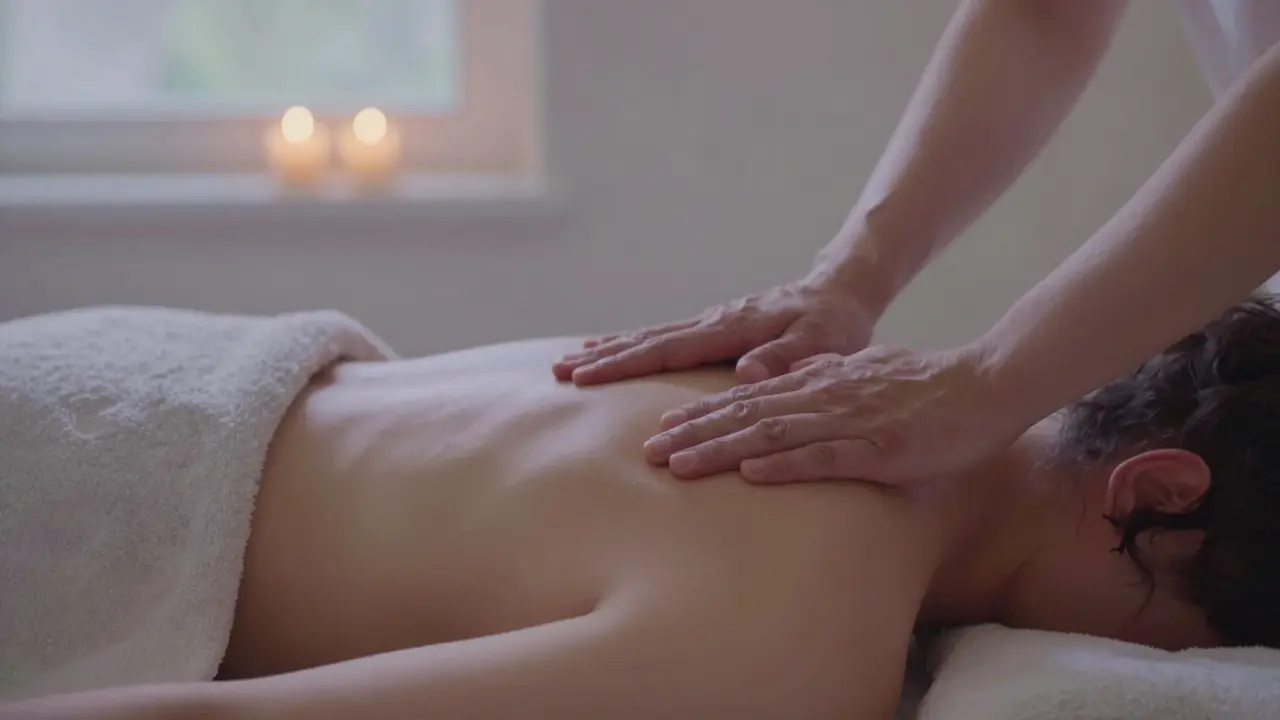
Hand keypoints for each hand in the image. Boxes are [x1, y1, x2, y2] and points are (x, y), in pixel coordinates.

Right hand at [552, 279, 877, 385]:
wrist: (840, 292)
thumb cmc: (834, 324)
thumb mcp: (822, 344)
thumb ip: (786, 357)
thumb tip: (746, 372)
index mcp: (732, 328)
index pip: (668, 348)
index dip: (626, 363)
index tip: (587, 374)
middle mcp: (713, 321)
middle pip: (647, 340)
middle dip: (602, 357)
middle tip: (558, 372)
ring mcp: (710, 322)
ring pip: (650, 337)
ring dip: (609, 351)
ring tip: (569, 363)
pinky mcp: (713, 328)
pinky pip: (664, 339)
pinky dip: (633, 346)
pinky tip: (612, 352)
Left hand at [642, 344, 1026, 484]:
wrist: (987, 385)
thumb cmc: (928, 386)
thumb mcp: (865, 374)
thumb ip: (823, 379)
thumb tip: (783, 383)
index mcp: (821, 383)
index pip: (749, 399)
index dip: (703, 414)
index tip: (664, 429)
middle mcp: (826, 397)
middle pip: (747, 415)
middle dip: (694, 434)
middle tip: (649, 452)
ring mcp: (851, 422)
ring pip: (772, 435)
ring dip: (721, 450)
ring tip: (679, 465)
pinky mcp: (879, 448)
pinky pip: (824, 457)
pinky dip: (785, 466)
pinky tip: (751, 475)